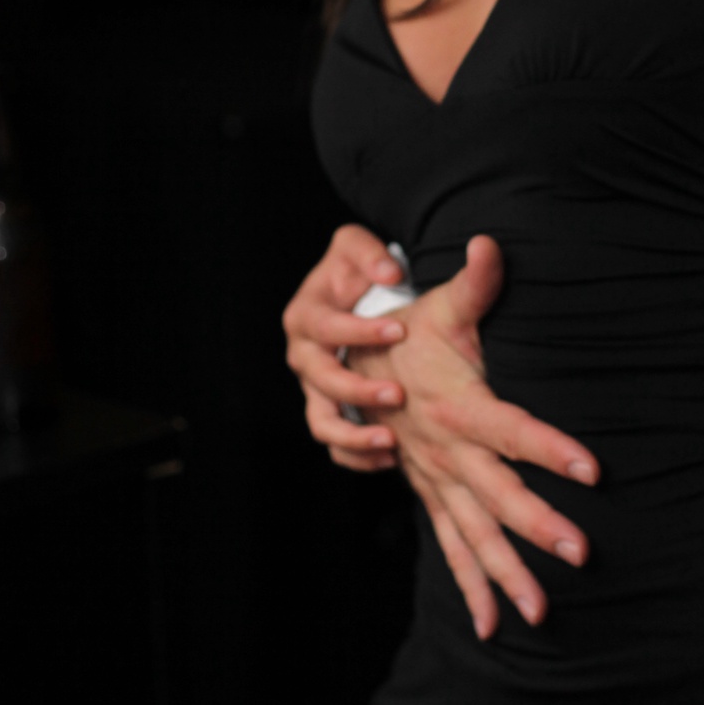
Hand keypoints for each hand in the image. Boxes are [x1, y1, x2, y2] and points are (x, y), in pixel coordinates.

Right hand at [284, 223, 410, 472]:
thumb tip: (390, 273)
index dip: (361, 331)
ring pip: (322, 422)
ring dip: (353, 436)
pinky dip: (357, 456)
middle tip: (398, 394)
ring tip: (390, 440)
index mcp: (306, 316)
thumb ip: (371, 254)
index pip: (327, 328)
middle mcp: (304, 356)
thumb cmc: (357, 270)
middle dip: (358, 389)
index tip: (399, 330)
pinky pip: (335, 445)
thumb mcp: (357, 248)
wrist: (356, 295)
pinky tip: (390, 457)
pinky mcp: (328, 411)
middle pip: (322, 380)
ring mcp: (314, 388)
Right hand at [351, 236, 599, 641]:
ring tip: (542, 613)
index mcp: (459, 407)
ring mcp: (437, 482)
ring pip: (476, 536)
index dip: (552, 447)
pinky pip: (452, 549)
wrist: (353, 366)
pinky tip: (495, 626)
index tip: (593, 468)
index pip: (514, 428)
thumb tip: (490, 244)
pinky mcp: (432, 496)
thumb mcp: (440, 305)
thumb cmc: (408, 332)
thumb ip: (474, 282)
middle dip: (539, 527)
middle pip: (500, 495)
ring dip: (508, 575)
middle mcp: (447, 454)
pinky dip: (472, 588)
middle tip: (582, 554)